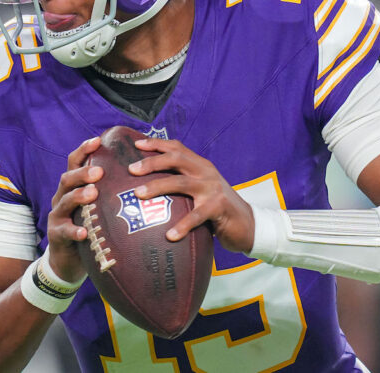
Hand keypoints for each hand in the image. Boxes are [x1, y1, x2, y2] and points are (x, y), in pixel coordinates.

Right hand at [46, 136, 102, 282]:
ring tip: (93, 194)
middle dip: (82, 173)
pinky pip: (64, 231)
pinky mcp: (56, 235)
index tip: (98, 140)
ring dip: (78, 196)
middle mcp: (62, 197)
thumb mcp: (97, 206)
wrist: (68, 259)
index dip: (84, 150)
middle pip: (67, 179)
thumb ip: (110, 191)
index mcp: (73, 186)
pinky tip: (84, 232)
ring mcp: (57, 215)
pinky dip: (74, 230)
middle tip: (99, 172)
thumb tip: (141, 174)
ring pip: (64, 201)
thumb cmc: (90, 227)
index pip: (75, 162)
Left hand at [129, 137, 254, 253]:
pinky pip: (196, 216)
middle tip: (131, 169)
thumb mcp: (202, 190)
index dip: (156, 144)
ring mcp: (213, 189)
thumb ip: (183, 184)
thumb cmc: (218, 209)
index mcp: (200, 165)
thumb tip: (148, 188)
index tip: (136, 143)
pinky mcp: (219, 207)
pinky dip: (182, 226)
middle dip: (152, 162)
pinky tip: (170, 236)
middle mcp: (206, 172)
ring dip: (157, 187)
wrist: (249, 224)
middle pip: (176, 159)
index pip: (177, 147)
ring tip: (138, 195)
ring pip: (181, 183)